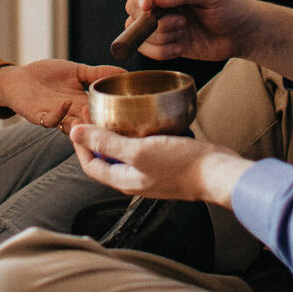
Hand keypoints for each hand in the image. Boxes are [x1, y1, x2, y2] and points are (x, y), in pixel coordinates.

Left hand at [0, 59, 120, 131]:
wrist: (18, 77)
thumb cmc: (47, 75)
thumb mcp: (77, 71)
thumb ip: (97, 74)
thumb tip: (124, 72)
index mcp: (83, 105)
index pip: (102, 115)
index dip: (113, 117)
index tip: (128, 114)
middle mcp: (72, 115)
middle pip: (90, 125)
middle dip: (100, 125)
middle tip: (112, 121)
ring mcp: (56, 117)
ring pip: (72, 128)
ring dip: (81, 122)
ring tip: (90, 113)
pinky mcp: (39, 116)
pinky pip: (50, 120)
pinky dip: (59, 113)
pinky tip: (66, 102)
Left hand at [70, 124, 247, 209]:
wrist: (216, 172)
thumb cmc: (180, 165)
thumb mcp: (139, 151)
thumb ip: (107, 143)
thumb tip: (76, 133)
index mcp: (123, 180)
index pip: (90, 164)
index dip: (80, 143)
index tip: (79, 119)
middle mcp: (134, 178)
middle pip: (105, 158)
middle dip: (96, 135)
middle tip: (94, 111)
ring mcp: (150, 172)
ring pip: (124, 152)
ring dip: (116, 133)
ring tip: (114, 112)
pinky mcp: (164, 163)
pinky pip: (142, 148)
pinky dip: (137, 134)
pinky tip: (142, 120)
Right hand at [124, 0, 259, 62]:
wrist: (241, 34)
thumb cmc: (231, 6)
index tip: (147, 7)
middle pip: (133, 6)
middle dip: (153, 20)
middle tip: (181, 22)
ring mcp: (161, 19)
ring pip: (137, 29)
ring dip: (160, 37)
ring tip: (184, 32)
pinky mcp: (163, 40)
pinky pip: (146, 47)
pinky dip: (160, 51)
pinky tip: (180, 47)